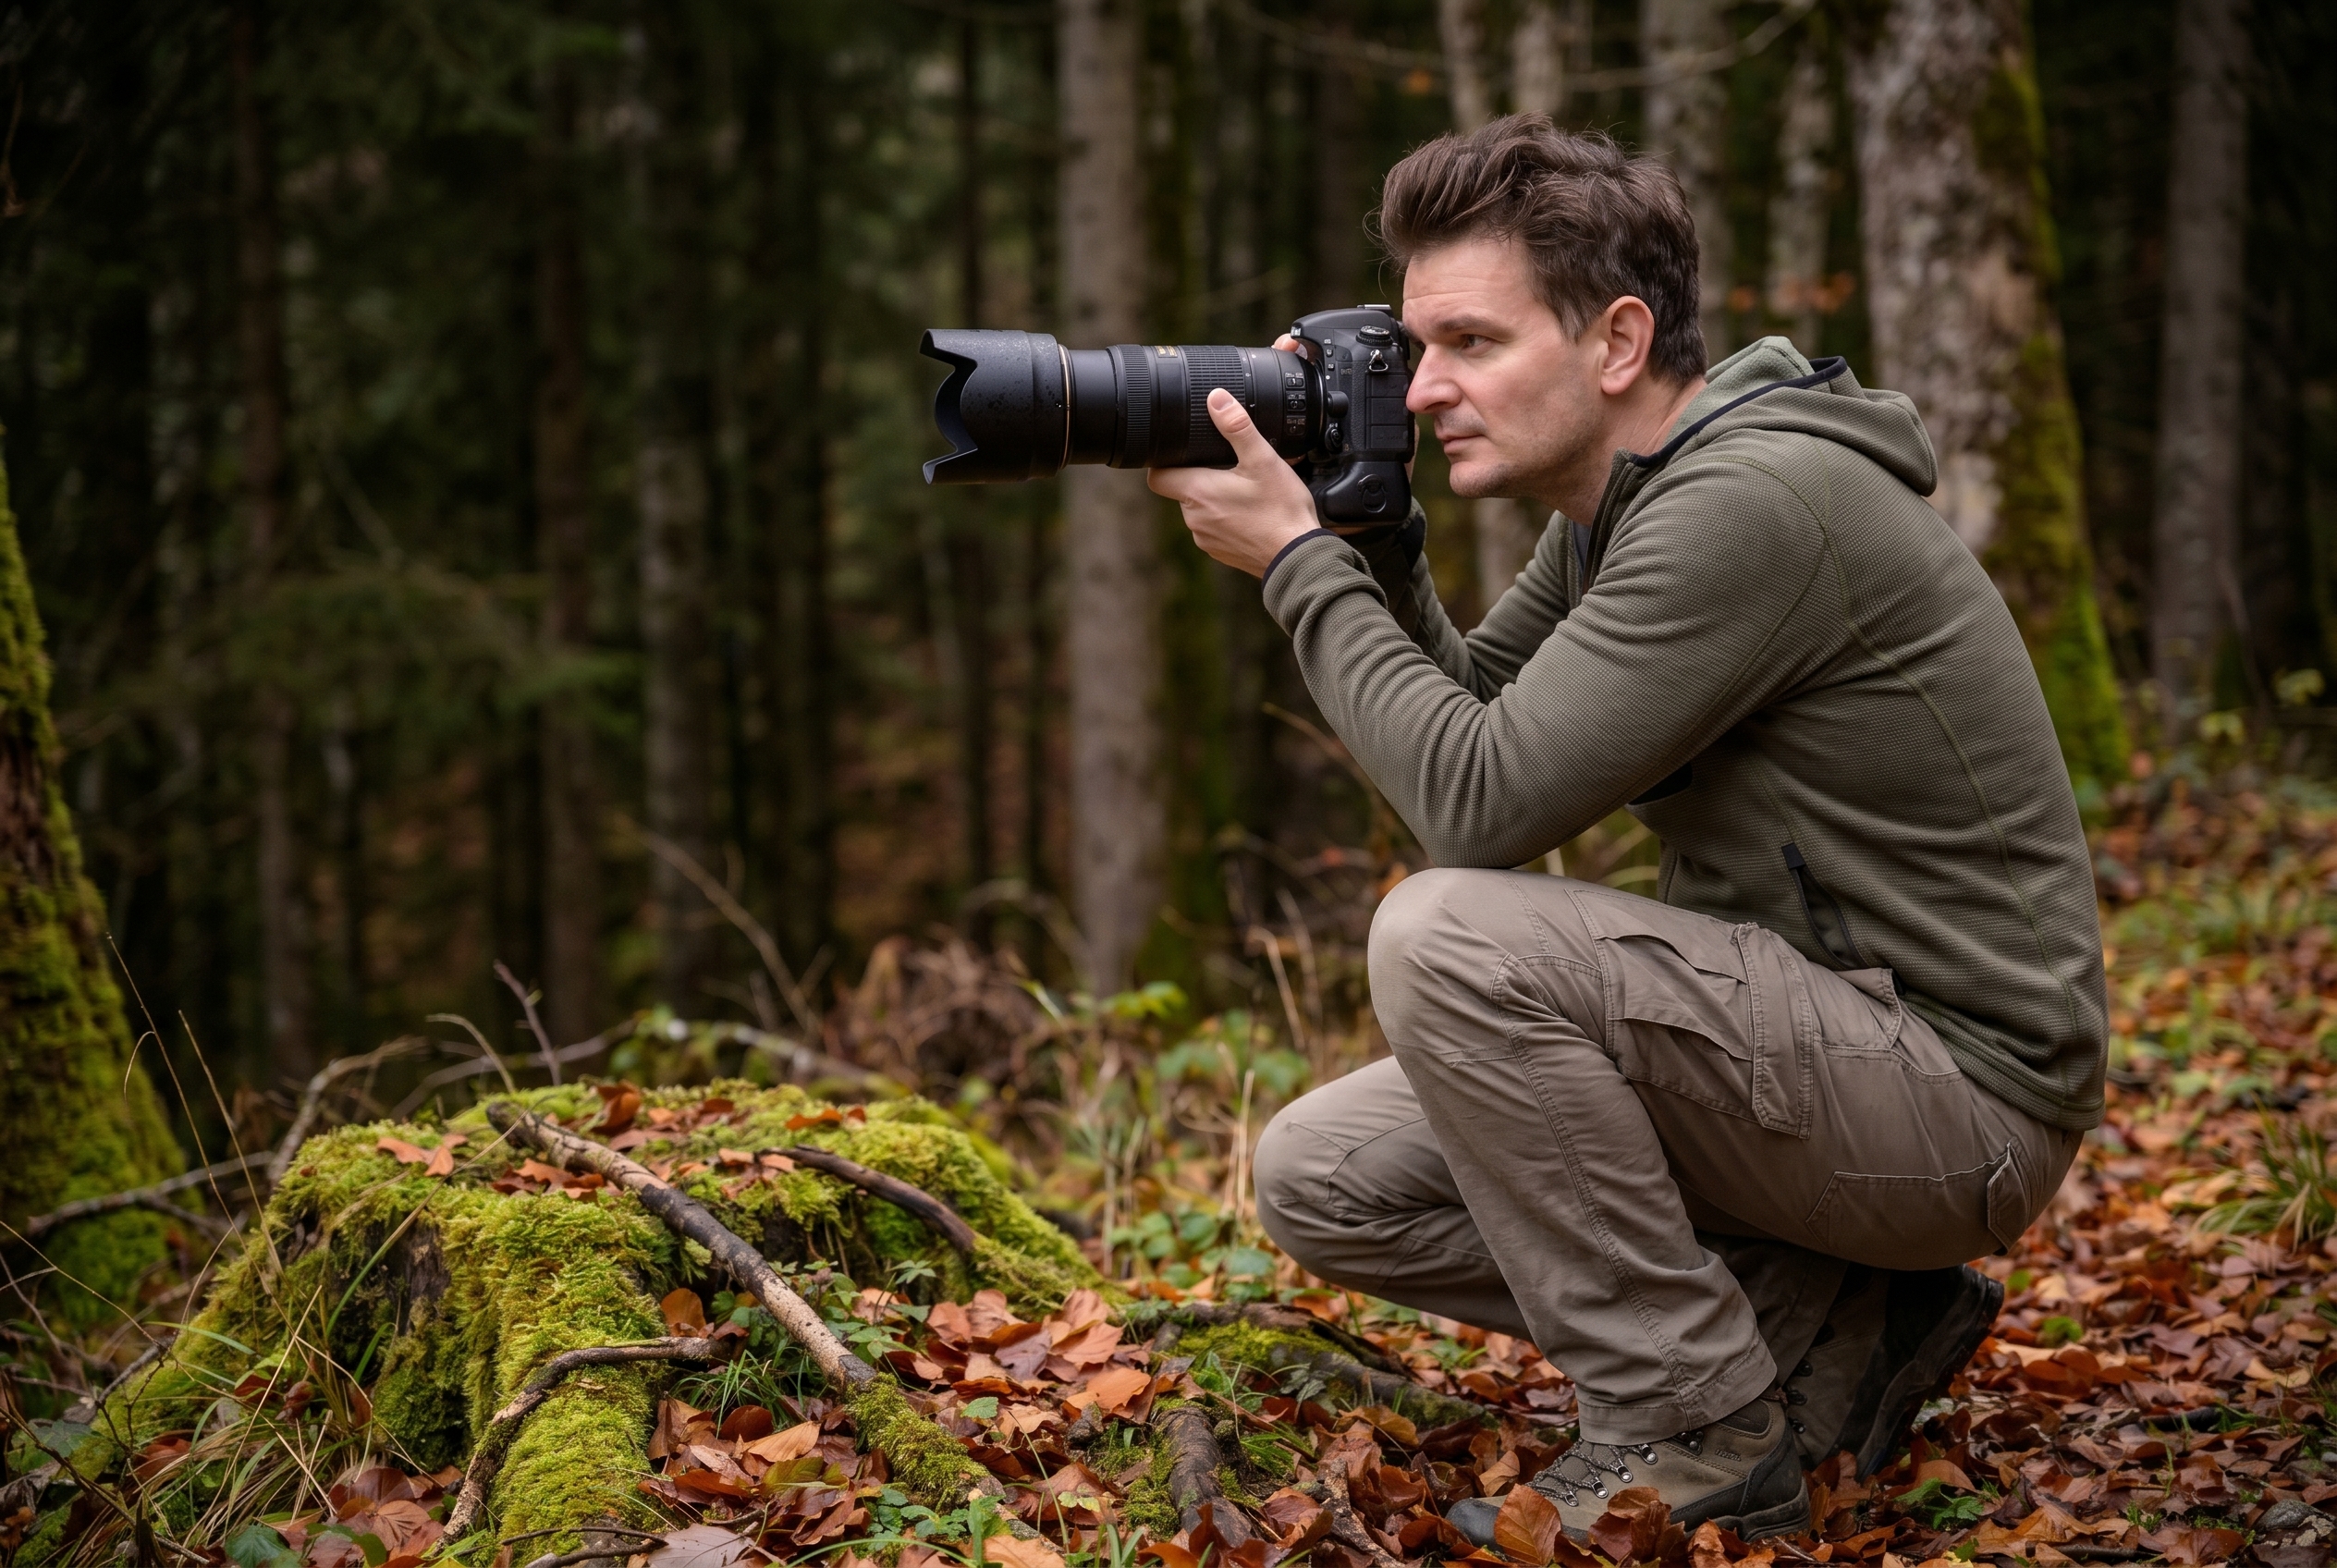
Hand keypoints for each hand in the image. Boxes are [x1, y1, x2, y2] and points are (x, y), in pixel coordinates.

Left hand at [1149, 387, 1319, 578]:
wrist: (1298, 558)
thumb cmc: (1282, 512)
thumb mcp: (1262, 460)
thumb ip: (1237, 427)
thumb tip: (1217, 399)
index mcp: (1197, 493)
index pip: (1157, 477)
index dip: (1164, 462)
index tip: (1181, 453)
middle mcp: (1194, 519)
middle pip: (1182, 490)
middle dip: (1200, 476)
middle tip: (1229, 468)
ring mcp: (1206, 538)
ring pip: (1200, 510)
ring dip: (1215, 498)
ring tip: (1245, 491)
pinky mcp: (1220, 552)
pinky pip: (1214, 528)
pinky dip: (1227, 518)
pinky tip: (1251, 513)